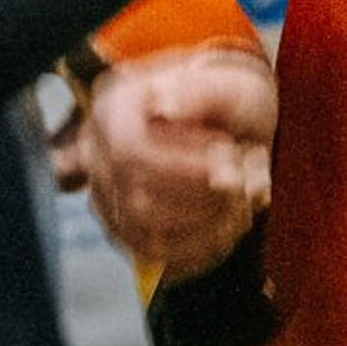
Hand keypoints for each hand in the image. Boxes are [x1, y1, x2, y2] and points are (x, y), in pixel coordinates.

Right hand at [50, 43, 275, 281]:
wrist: (231, 123)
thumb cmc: (228, 100)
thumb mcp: (229, 84)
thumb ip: (203, 92)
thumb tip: (166, 107)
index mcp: (113, 110)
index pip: (129, 152)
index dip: (185, 167)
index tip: (232, 157)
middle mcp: (100, 159)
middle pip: (140, 204)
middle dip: (206, 198)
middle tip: (247, 174)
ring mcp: (111, 203)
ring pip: (150, 240)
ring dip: (211, 225)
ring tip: (245, 193)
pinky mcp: (133, 236)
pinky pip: (164, 261)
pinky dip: (209, 247)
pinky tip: (234, 220)